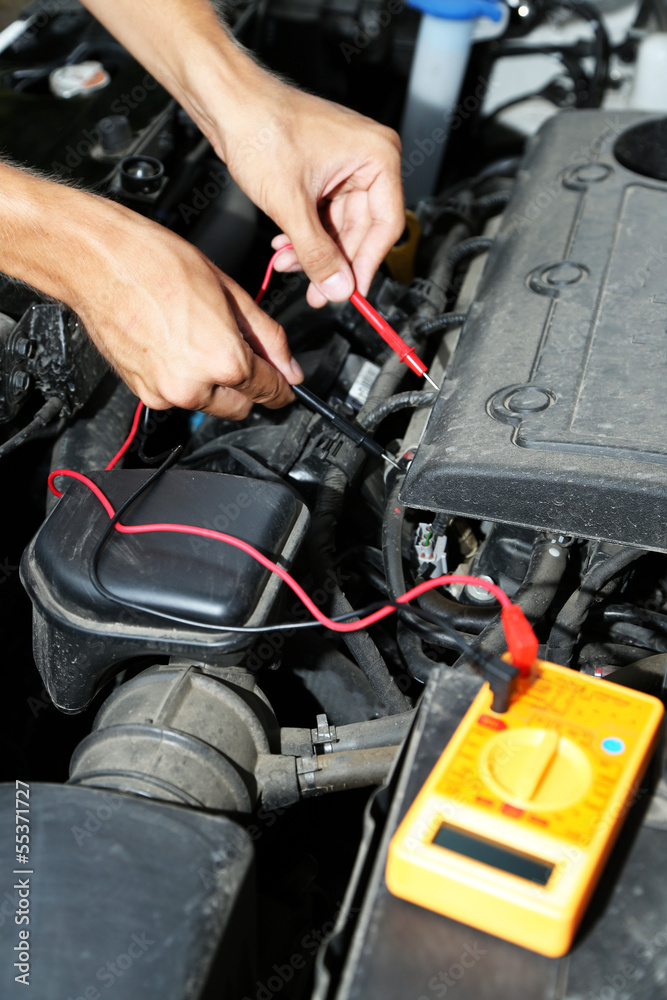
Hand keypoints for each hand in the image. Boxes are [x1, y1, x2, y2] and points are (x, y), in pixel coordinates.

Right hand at [71, 199, 302, 417]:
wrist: (101, 261)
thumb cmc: (157, 264)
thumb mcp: (231, 293)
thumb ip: (266, 337)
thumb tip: (288, 366)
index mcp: (223, 361)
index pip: (269, 391)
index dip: (283, 386)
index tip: (286, 384)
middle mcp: (192, 387)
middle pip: (240, 406)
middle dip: (247, 385)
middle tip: (239, 349)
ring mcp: (163, 393)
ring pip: (208, 403)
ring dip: (214, 383)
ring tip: (199, 336)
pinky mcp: (141, 391)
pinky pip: (177, 395)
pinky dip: (185, 378)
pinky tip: (177, 343)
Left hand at [211, 75, 404, 307]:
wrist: (226, 101)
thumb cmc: (260, 128)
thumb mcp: (290, 204)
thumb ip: (317, 254)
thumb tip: (338, 289)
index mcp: (377, 155)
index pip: (385, 225)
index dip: (367, 264)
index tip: (351, 293)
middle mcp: (367, 158)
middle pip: (361, 229)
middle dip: (333, 262)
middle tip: (318, 292)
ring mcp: (345, 165)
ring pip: (338, 226)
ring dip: (313, 251)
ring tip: (287, 266)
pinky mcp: (323, 171)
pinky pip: (322, 215)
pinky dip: (304, 235)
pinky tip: (283, 248)